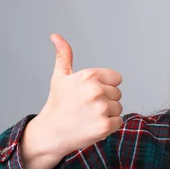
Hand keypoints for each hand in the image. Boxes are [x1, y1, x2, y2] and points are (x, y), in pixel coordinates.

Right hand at [34, 34, 123, 157]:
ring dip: (107, 113)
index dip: (105, 86)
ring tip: (88, 116)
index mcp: (89, 76)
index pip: (116, 78)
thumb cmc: (57, 104)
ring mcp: (101, 109)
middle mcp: (96, 90)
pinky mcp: (105, 125)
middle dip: (105, 100)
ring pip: (119, 108)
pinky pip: (118, 122)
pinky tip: (92, 125)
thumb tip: (56, 36)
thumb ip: (64, 55)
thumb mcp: (60, 77)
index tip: (89, 93)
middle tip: (86, 107)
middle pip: (118, 94)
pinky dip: (108, 126)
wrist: (50, 133)